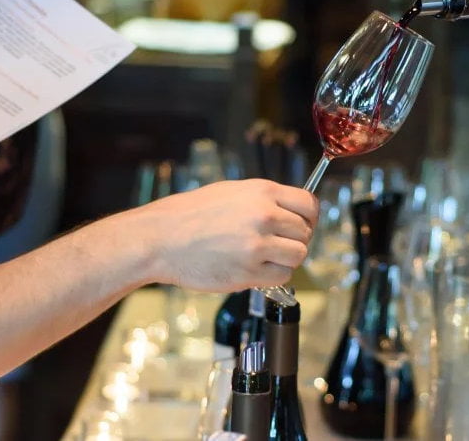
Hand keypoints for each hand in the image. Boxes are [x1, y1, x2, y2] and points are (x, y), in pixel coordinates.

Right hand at [136, 179, 317, 291]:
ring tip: (266, 257)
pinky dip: (273, 275)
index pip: (309, 204)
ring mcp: (257, 245)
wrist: (160, 238)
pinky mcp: (249, 272)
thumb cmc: (190, 215)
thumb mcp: (231, 192)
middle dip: (295, 239)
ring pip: (298, 255)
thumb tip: (292, 211)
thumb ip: (264, 200)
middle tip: (277, 244)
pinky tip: (255, 268)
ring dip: (286, 259)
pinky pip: (282, 276)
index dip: (309, 217)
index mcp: (262, 192)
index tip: (302, 224)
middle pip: (305, 232)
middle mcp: (264, 216)